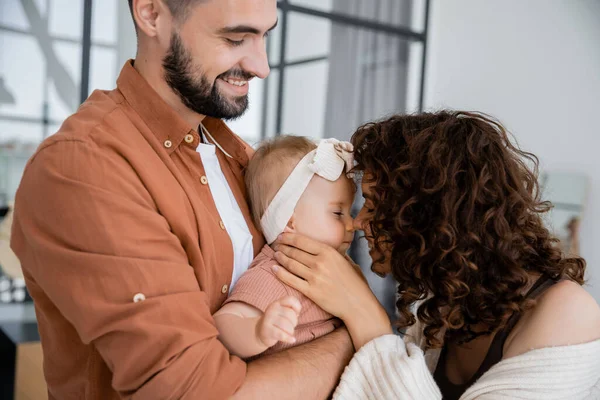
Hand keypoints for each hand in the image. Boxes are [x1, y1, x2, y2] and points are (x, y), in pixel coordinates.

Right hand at [256, 296, 301, 347]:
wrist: (259, 332)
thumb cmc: (276, 322)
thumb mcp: (282, 313)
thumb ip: (291, 310)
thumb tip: (297, 314)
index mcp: (277, 303)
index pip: (290, 300)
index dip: (297, 307)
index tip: (297, 314)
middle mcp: (272, 309)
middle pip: (290, 314)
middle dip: (294, 322)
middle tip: (290, 326)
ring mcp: (268, 319)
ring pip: (287, 325)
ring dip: (291, 331)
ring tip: (289, 333)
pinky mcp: (267, 330)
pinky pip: (281, 334)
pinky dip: (288, 338)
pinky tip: (292, 340)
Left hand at [272, 233, 391, 348]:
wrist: (357, 304)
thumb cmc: (355, 282)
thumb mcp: (346, 261)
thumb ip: (333, 253)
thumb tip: (322, 247)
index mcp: (328, 252)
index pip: (302, 241)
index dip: (288, 237)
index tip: (282, 235)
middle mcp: (320, 262)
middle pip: (294, 251)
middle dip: (282, 247)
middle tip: (276, 244)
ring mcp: (314, 277)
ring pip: (290, 264)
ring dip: (280, 258)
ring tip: (275, 255)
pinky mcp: (310, 291)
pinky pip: (290, 280)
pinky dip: (279, 273)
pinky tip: (273, 269)